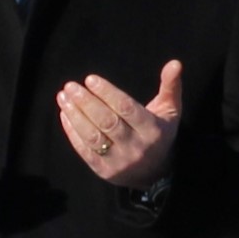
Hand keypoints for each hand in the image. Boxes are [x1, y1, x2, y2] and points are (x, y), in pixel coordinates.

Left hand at [56, 58, 187, 189]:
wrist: (155, 174)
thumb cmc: (160, 134)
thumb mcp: (170, 110)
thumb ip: (171, 86)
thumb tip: (175, 63)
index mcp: (152, 130)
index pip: (126, 108)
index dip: (107, 93)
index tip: (90, 79)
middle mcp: (136, 147)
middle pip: (107, 122)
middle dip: (86, 102)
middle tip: (71, 86)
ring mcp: (119, 161)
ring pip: (93, 136)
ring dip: (75, 115)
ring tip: (63, 97)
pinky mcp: (104, 170)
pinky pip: (84, 151)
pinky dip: (72, 132)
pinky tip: (65, 114)